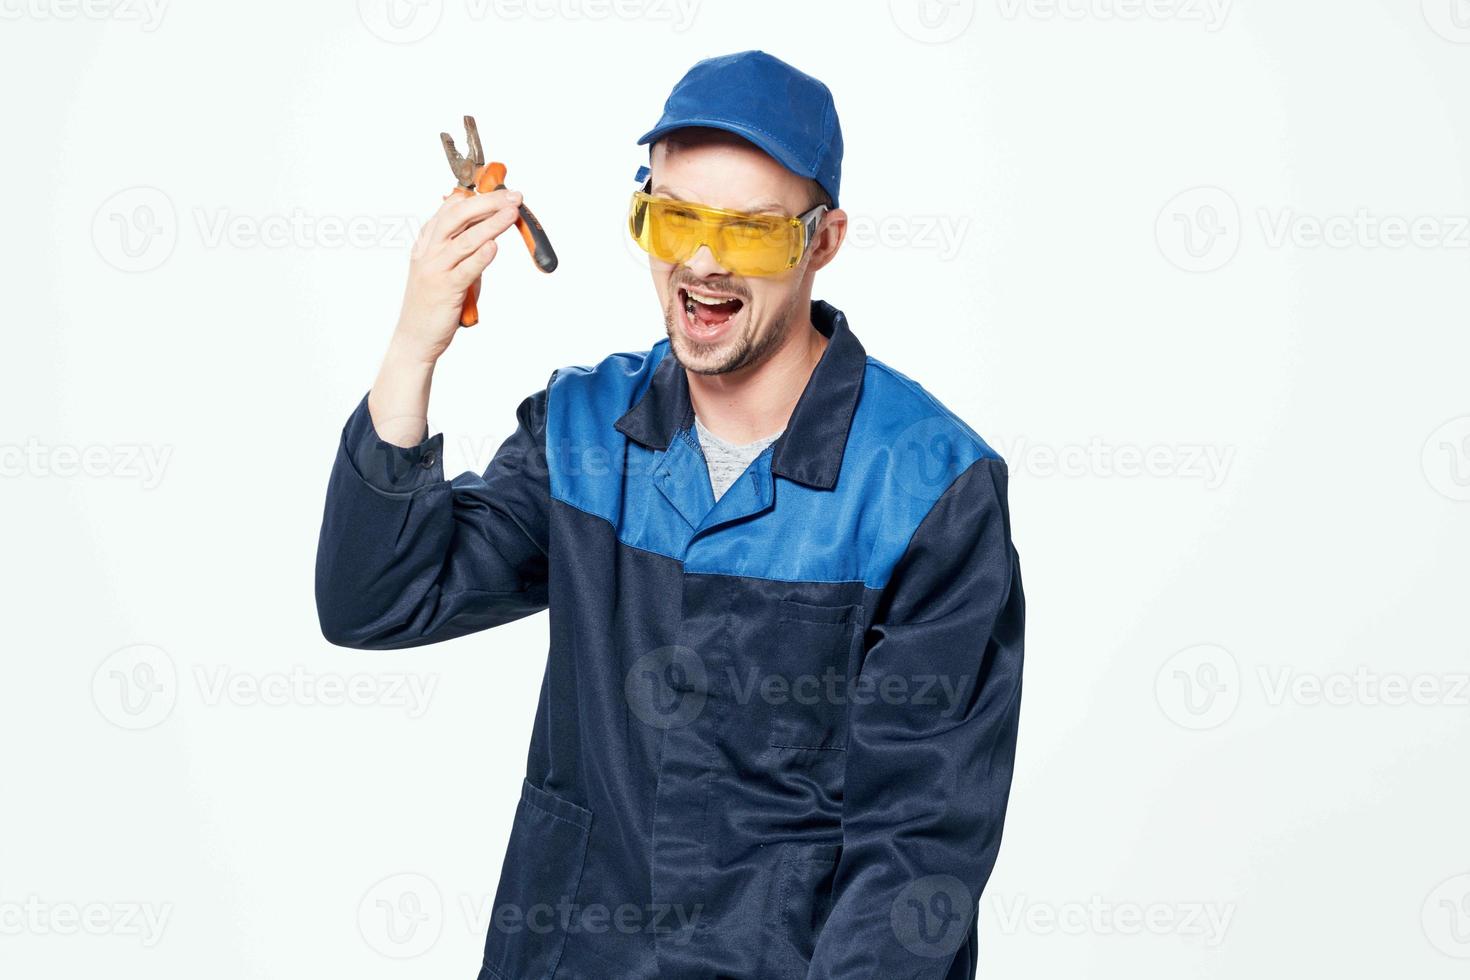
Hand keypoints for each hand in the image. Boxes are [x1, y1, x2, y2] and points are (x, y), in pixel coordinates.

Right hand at [392, 187, 523, 364]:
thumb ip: (463, 251)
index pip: (449, 208)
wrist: (415, 337)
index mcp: (427, 242)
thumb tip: (488, 235)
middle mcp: (429, 251)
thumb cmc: (433, 304)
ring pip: (465, 239)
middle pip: (458, 216)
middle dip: (487, 203)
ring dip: (491, 223)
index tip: (498, 188)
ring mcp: (435, 269)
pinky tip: (494, 247)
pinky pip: (465, 269)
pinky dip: (480, 256)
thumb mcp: (445, 269)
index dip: (475, 196)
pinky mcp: (445, 289)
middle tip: (512, 196)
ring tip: (512, 213)